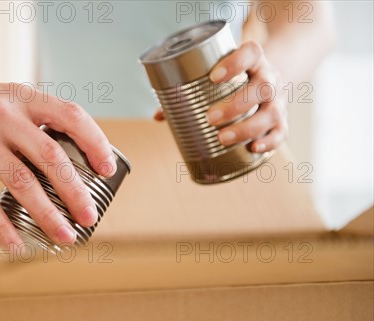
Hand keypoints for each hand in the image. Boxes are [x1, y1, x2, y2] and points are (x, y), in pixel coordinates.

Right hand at [0, 73, 116, 249]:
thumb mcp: (5, 98)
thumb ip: (33, 121)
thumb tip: (69, 160)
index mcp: (22, 97)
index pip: (70, 115)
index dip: (95, 142)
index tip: (107, 169)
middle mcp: (4, 114)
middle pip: (50, 156)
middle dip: (75, 191)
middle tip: (89, 216)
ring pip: (20, 182)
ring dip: (47, 214)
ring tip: (64, 236)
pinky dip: (2, 227)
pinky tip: (16, 245)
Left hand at [154, 41, 287, 152]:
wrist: (267, 82)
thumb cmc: (234, 81)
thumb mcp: (217, 77)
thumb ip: (187, 94)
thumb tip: (158, 116)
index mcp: (254, 60)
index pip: (251, 53)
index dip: (235, 63)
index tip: (213, 77)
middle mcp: (270, 78)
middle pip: (261, 88)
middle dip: (236, 104)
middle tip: (210, 118)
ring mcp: (278, 101)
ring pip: (270, 112)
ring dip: (247, 127)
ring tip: (223, 137)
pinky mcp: (282, 121)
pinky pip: (281, 132)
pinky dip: (269, 142)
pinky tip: (254, 148)